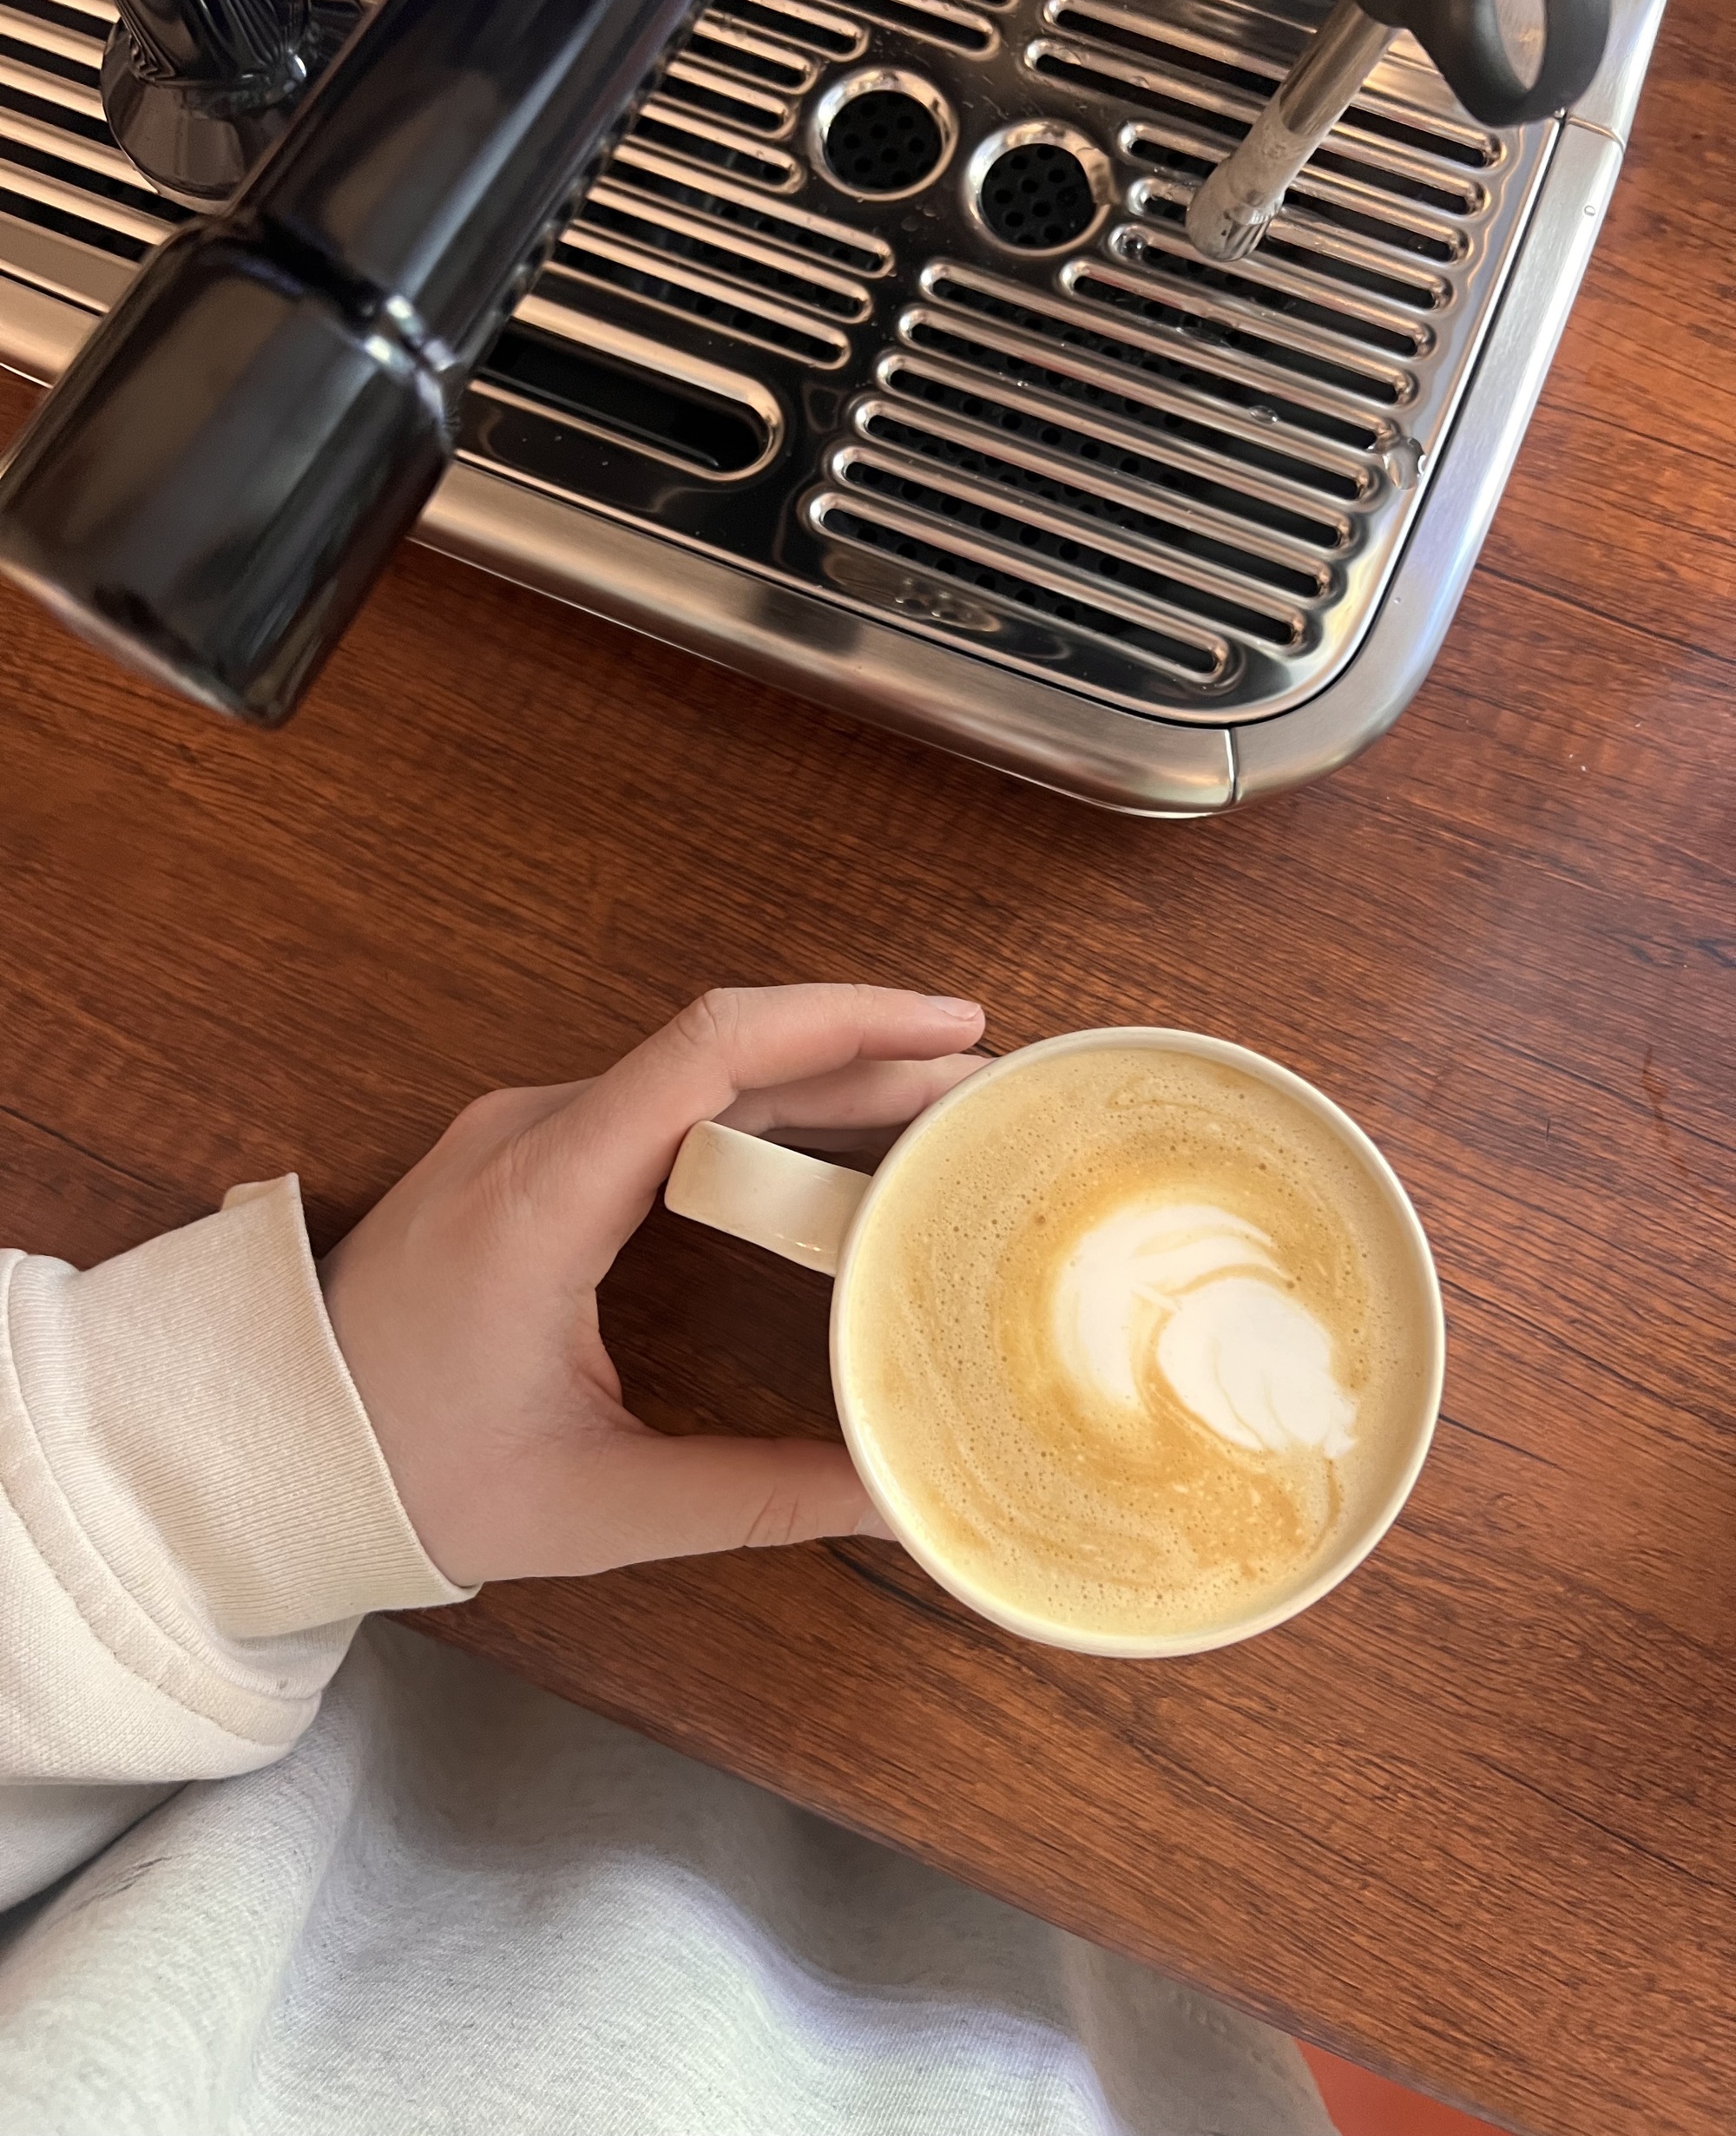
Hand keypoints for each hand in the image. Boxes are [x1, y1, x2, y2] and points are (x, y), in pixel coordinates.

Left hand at [318, 984, 985, 1584]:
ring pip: (697, 1070)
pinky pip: (660, 1101)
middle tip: (985, 1090)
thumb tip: (898, 1496)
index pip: (711, 1052)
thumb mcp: (594, 1506)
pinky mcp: (523, 1153)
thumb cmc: (410, 1475)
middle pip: (726, 1051)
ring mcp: (521, 1132)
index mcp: (544, 1196)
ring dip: (818, 1079)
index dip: (843, 1022)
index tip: (949, 1032)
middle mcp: (531, 1133)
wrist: (268, 1447)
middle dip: (866, 1057)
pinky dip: (759, 1109)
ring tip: (936, 1111)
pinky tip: (830, 1144)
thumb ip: (755, 1499)